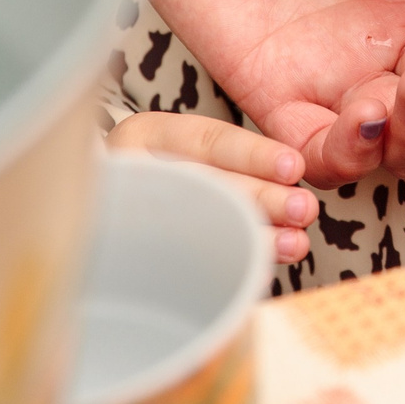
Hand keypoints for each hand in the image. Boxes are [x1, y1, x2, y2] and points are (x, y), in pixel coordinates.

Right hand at [108, 111, 315, 264]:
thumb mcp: (182, 148)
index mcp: (146, 134)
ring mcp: (126, 215)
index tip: (294, 167)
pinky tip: (258, 269)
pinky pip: (183, 264)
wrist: (101, 205)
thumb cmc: (162, 171)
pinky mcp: (131, 255)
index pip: (206, 140)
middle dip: (261, 198)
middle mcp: (131, 172)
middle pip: (203, 185)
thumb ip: (227, 157)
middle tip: (303, 209)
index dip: (254, 154)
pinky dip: (228, 265)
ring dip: (253, 235)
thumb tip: (293, 172)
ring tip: (296, 243)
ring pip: (195, 227)